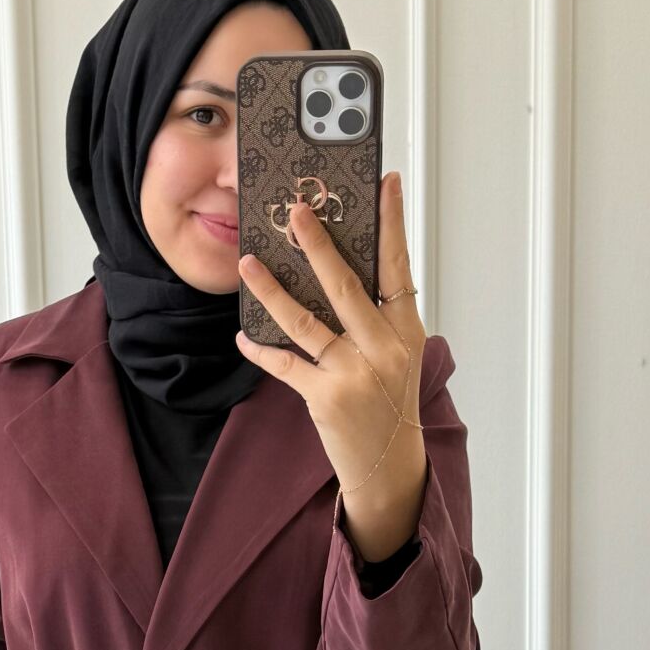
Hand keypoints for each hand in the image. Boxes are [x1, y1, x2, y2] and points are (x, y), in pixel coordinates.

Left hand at [234, 170, 427, 513]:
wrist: (389, 466)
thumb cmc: (388, 403)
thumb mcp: (396, 355)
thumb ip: (376, 317)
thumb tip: (333, 270)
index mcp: (406, 330)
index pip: (399, 266)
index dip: (393, 223)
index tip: (386, 184)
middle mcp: (384, 348)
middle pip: (346, 286)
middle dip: (318, 245)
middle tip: (296, 212)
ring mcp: (355, 374)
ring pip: (306, 320)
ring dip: (272, 289)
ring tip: (248, 263)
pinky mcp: (326, 397)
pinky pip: (285, 363)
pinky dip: (261, 349)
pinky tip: (243, 335)